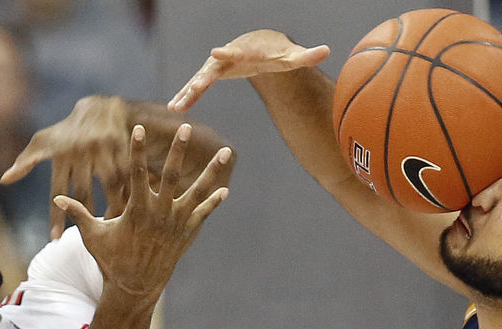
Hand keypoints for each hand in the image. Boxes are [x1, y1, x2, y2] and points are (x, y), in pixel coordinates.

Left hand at [1, 96, 130, 238]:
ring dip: (113, 208)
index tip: (54, 240)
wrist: (99, 108)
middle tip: (87, 240)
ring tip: (113, 228)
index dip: (55, 217)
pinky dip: (129, 193)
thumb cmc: (66, 131)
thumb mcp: (43, 141)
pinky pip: (128, 175)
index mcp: (61, 154)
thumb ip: (24, 162)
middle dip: (84, 217)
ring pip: (110, 185)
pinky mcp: (122, 146)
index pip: (57, 191)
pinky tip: (132, 211)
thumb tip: (3, 180)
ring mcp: (103, 149)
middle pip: (83, 192)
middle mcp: (81, 151)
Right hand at [53, 123, 231, 302]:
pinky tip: (225, 190)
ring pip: (197, 191)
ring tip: (225, 152)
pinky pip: (203, 214)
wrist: (134, 288)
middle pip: (170, 175)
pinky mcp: (186, 234)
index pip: (135, 172)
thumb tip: (57, 198)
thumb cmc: (111, 261)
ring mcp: (175, 223)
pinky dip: (213, 202)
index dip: (136, 149)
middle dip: (177, 150)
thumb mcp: (92, 236)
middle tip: (184, 127)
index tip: (138, 128)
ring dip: (211, 171)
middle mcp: (159, 213)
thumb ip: (78, 214)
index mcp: (136, 209)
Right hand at [168, 29, 329, 111]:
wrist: (261, 45)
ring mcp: (218, 66)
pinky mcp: (213, 74)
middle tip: (193, 90)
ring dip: (188, 93)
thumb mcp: (292, 58)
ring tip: (175, 108)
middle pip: (212, 69)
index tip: (216, 54)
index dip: (228, 54)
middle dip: (202, 80)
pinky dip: (186, 95)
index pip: (236, 53)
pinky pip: (197, 86)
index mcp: (246, 53)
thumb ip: (307, 55)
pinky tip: (174, 109)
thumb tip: (327, 50)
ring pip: (199, 79)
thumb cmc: (278, 53)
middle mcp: (228, 57)